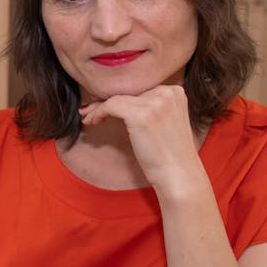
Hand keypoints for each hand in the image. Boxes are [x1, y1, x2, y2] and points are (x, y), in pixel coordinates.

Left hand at [79, 85, 202, 191]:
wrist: (179, 175)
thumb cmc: (170, 155)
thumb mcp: (165, 123)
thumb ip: (151, 108)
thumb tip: (120, 102)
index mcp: (175, 92)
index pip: (139, 90)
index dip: (120, 98)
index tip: (104, 107)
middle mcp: (167, 92)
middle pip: (128, 92)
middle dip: (106, 102)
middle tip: (88, 111)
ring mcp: (155, 102)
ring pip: (117, 98)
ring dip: (98, 108)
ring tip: (88, 117)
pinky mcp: (141, 114)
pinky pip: (111, 105)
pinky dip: (98, 112)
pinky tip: (93, 121)